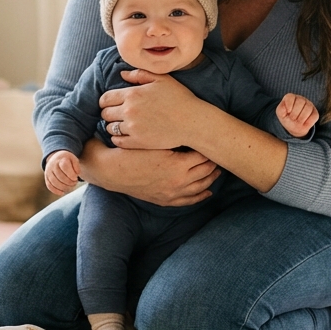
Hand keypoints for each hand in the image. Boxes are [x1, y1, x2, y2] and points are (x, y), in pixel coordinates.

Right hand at [44, 150, 81, 195]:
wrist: (56, 158)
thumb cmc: (67, 161)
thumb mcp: (73, 160)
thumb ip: (77, 166)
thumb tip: (77, 174)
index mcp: (61, 159)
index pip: (64, 166)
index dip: (71, 174)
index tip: (75, 178)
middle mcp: (52, 165)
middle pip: (60, 176)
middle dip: (69, 182)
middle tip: (75, 182)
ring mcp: (48, 172)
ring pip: (54, 182)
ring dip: (64, 187)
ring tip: (70, 186)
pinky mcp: (46, 178)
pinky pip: (49, 186)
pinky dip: (56, 191)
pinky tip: (62, 192)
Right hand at [80, 140, 220, 206]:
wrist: (111, 171)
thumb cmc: (130, 151)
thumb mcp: (153, 140)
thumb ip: (172, 136)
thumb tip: (190, 129)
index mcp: (178, 164)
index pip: (203, 155)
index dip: (209, 147)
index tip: (213, 140)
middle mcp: (179, 181)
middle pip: (206, 170)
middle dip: (214, 161)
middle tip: (218, 152)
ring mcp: (173, 193)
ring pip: (201, 186)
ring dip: (211, 178)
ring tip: (217, 169)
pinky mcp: (165, 200)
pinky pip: (189, 201)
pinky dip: (201, 196)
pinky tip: (207, 191)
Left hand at [98, 69, 204, 149]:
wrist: (192, 122)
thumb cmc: (179, 98)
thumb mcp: (162, 80)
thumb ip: (140, 74)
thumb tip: (122, 74)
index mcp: (132, 94)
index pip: (105, 98)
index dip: (105, 101)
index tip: (111, 104)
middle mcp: (129, 111)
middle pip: (105, 113)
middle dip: (109, 113)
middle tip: (117, 114)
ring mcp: (133, 128)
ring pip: (110, 128)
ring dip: (113, 126)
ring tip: (122, 125)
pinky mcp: (138, 142)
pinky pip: (117, 141)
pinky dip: (118, 138)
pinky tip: (126, 135)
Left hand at [277, 93, 318, 137]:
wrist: (293, 127)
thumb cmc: (287, 118)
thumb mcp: (281, 114)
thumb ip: (281, 109)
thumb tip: (287, 107)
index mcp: (291, 97)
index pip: (290, 97)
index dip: (289, 106)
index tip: (288, 112)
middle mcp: (301, 99)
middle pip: (300, 102)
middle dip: (295, 113)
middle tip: (292, 118)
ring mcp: (309, 105)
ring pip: (308, 108)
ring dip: (301, 118)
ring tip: (297, 121)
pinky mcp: (315, 112)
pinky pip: (314, 116)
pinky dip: (308, 122)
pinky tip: (304, 122)